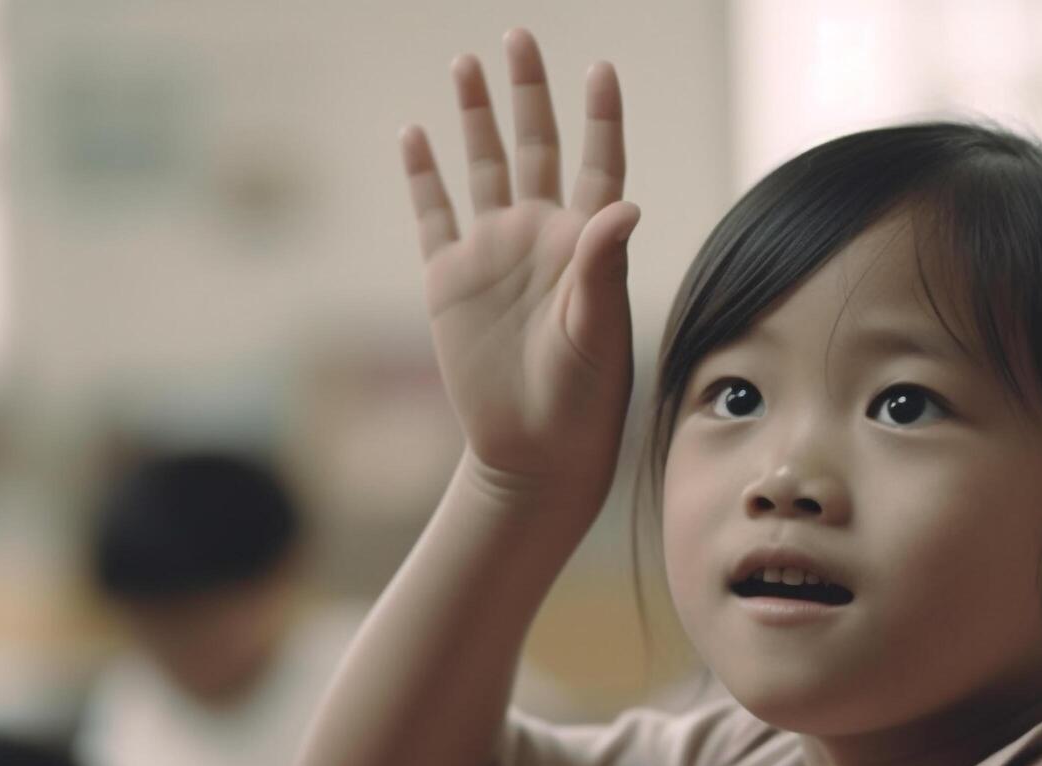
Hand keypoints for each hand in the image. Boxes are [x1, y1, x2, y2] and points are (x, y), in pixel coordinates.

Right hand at [402, 29, 638, 514]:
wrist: (532, 449)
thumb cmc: (582, 395)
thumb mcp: (598, 329)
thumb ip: (605, 264)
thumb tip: (626, 204)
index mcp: (586, 243)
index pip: (597, 162)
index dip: (600, 117)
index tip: (602, 69)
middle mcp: (540, 235)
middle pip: (535, 146)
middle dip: (528, 92)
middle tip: (520, 37)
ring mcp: (493, 253)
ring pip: (483, 167)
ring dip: (475, 117)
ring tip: (467, 63)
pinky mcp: (450, 279)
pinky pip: (433, 213)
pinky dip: (423, 174)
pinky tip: (415, 132)